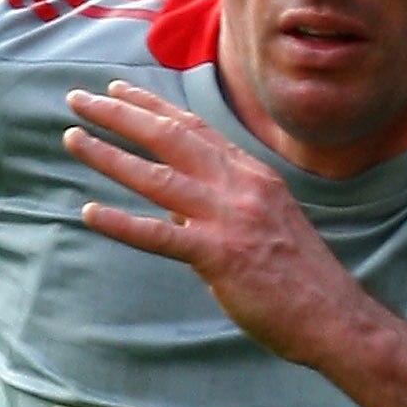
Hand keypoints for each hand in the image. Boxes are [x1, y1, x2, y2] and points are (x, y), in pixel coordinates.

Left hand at [62, 81, 367, 366]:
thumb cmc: (299, 278)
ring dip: (109, 156)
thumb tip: (175, 208)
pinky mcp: (220, 257)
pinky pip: (161, 237)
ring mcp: (229, 218)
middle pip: (169, 137)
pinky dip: (123, 224)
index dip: (151, 105)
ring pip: (158, 177)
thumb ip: (220, 208)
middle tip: (77, 99)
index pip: (193, 127)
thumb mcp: (264, 223)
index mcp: (250, 174)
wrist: (334, 316)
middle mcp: (238, 185)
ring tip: (72, 140)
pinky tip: (90, 213)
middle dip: (119, 114)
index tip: (117, 90)